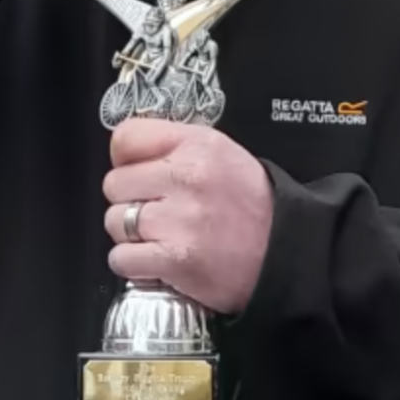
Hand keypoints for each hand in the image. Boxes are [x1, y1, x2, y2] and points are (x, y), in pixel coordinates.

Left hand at [102, 119, 273, 315]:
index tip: (136, 171)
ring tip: (159, 235)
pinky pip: (121, 258)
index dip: (125, 158)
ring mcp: (180, 220)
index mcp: (198, 145)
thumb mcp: (223, 153)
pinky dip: (132, 263)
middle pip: (114, 183)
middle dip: (128, 199)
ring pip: (115, 221)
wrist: (286, 252)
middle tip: (154, 208)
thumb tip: (128, 152)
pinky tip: (155, 258)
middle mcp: (188, 177)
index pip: (126, 137)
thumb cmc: (254, 205)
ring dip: (130, 233)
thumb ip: (176, 146)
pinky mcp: (176, 259)